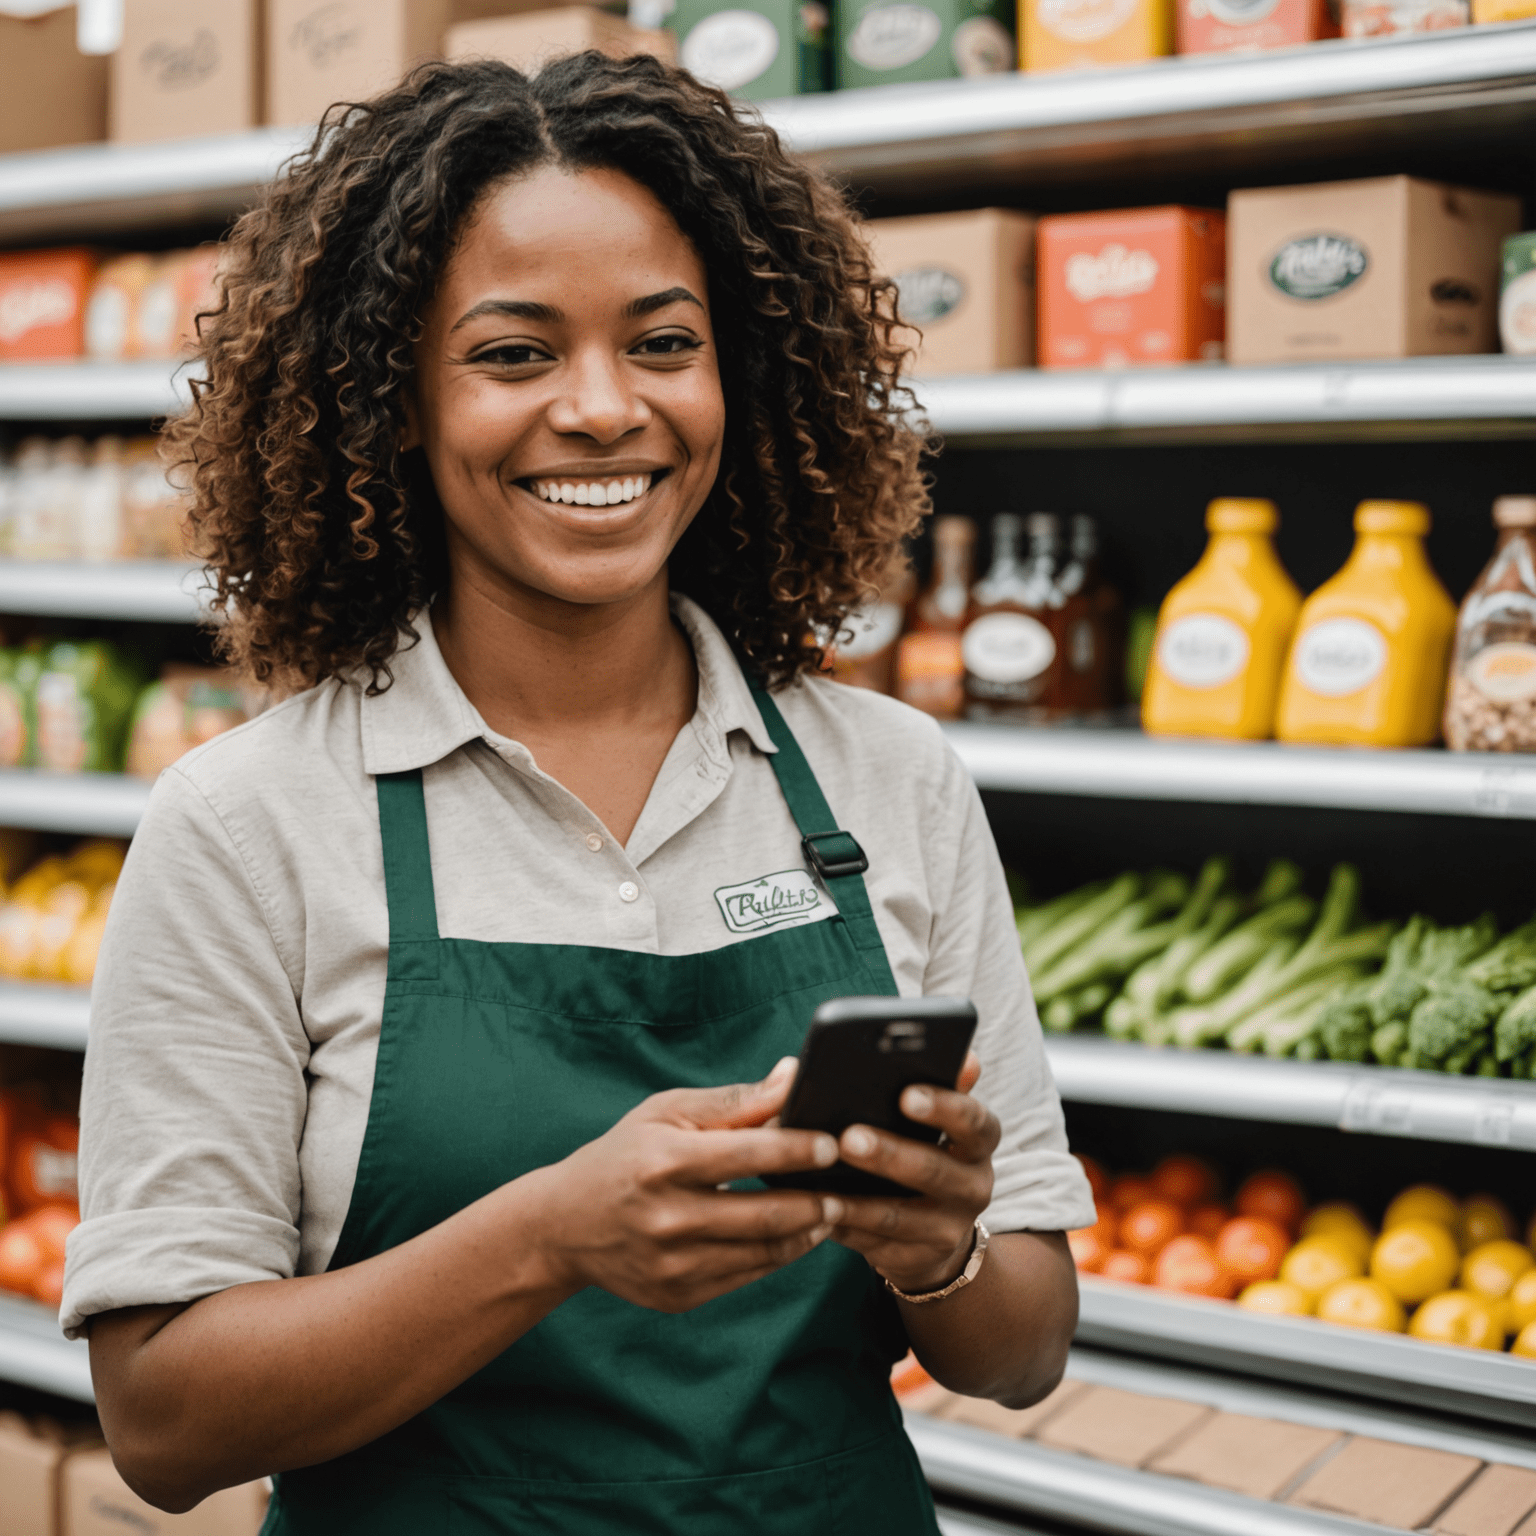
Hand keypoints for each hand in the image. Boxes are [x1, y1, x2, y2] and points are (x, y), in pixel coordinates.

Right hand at [527, 1058, 842, 1313]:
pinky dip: (778, 1255)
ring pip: (763, 1251)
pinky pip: (746, 1275)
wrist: (564, 1226)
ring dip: (806, 1232)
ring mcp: (672, 1264)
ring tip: (830, 1210)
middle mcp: (667, 1217)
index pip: (748, 1154)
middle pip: (765, 1212)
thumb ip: (734, 1101)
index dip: (798, 1149)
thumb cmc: (624, 1155)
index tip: (835, 1143)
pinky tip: (795, 1235)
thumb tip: (792, 1076)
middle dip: (816, 1200)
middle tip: (848, 1186)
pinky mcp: (678, 1295)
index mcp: (664, 1161)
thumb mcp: (666, 1112)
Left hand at [827, 1051, 998, 1295]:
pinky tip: (815, 1210)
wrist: (933, 1234)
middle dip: (890, 1153)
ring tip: (821, 1182)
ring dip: (858, 1199)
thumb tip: (966, 1056)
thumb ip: (943, 1086)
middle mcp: (974, 1186)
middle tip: (849, 1136)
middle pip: (935, 1170)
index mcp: (978, 1142)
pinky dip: (844, 1227)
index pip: (975, 1122)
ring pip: (900, 1215)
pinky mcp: (917, 1260)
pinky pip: (875, 1245)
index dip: (945, 1108)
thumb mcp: (936, 1122)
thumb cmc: (923, 1151)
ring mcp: (947, 1228)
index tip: (907, 1094)